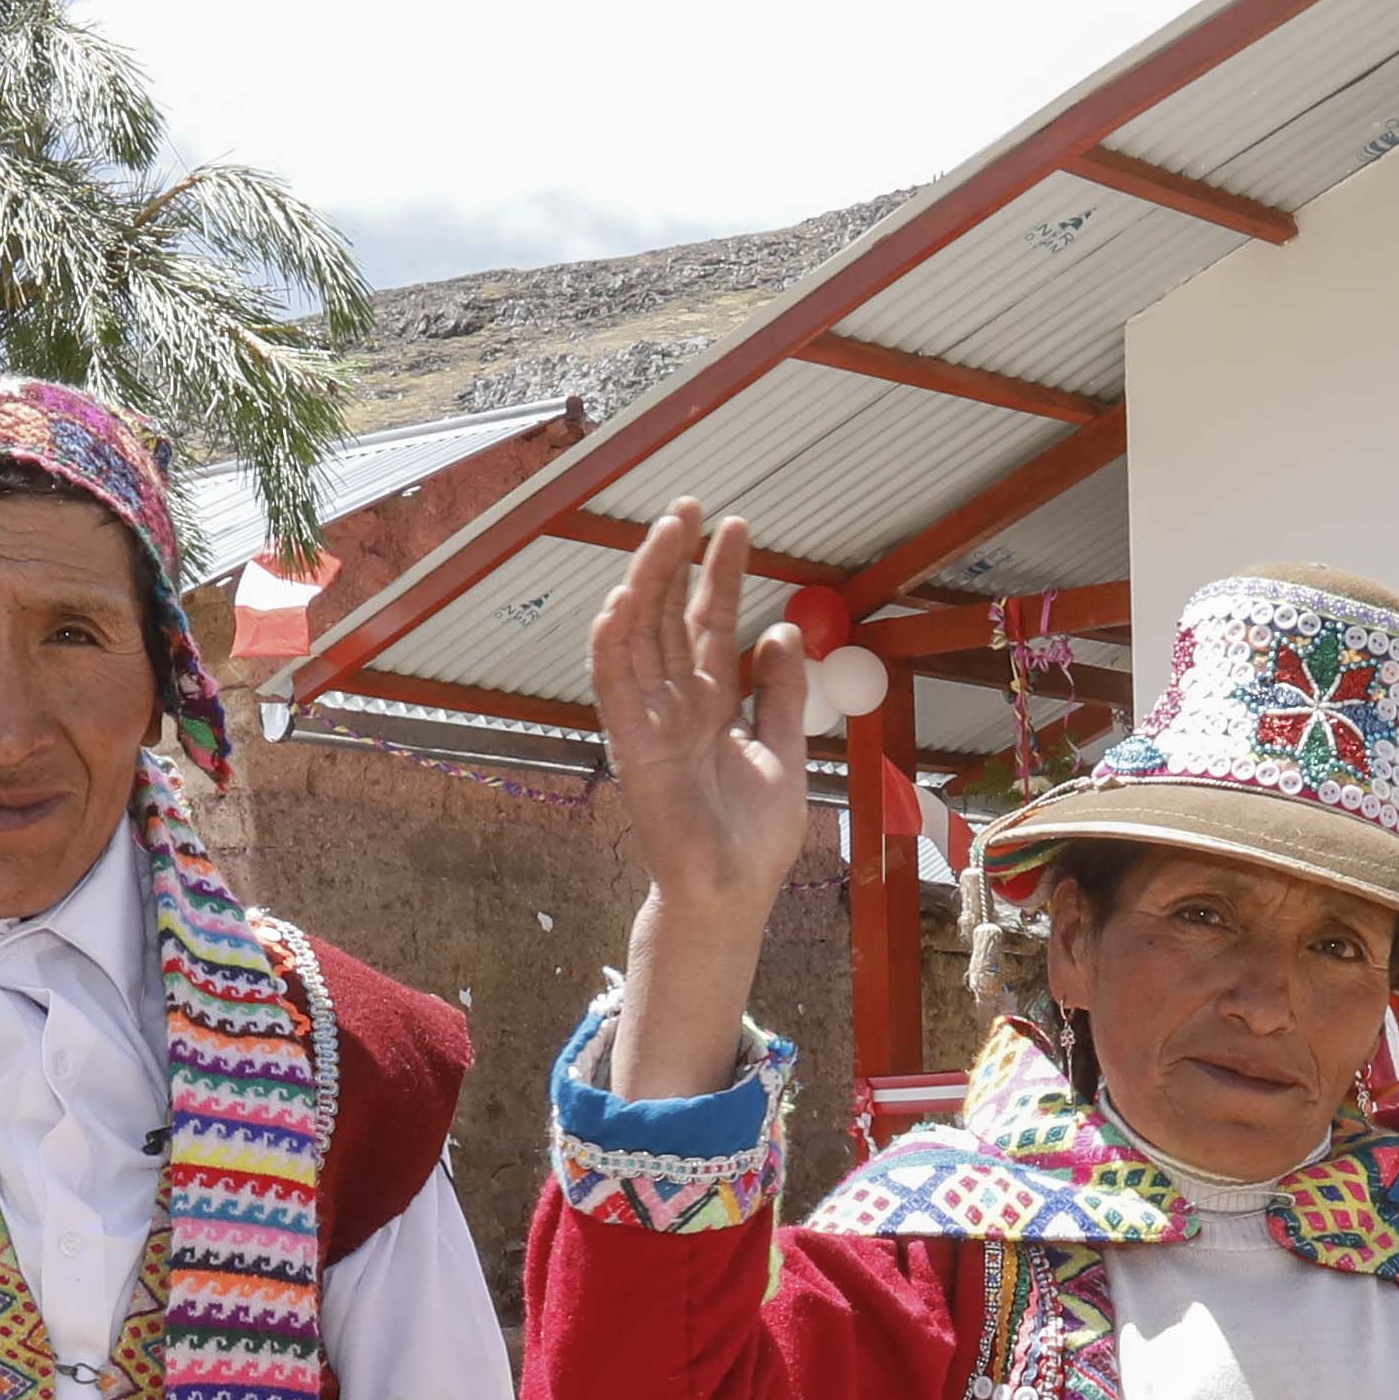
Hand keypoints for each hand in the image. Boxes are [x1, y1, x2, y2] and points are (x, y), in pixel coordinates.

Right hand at [588, 500, 804, 1102]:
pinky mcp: (633, 747)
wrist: (734, 894)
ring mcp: (652, 722)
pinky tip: (620, 600)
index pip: (709, 623)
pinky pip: (613, 687)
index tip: (735, 525)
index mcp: (711, 704)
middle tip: (693, 505)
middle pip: (670, 617)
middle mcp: (677, 705)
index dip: (720, 575)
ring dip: (646, 581)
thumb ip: (783, 695)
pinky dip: (612, 644)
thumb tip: (782, 632)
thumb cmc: (754, 837)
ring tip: (667, 529)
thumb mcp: (786, 752)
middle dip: (679, 560)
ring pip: (638, 636)